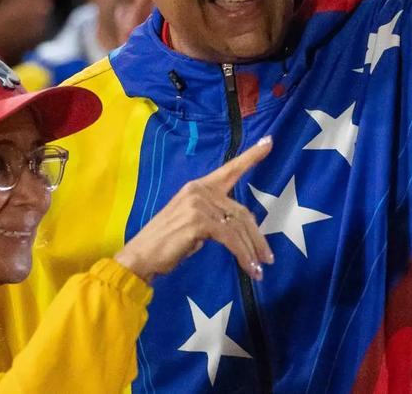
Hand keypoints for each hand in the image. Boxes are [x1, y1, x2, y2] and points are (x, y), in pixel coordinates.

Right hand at [114, 138, 274, 282]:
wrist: (141, 256)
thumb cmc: (166, 243)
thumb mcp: (194, 223)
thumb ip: (214, 217)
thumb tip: (238, 230)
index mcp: (199, 186)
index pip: (230, 169)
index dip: (252, 156)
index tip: (269, 141)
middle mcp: (200, 190)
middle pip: (241, 212)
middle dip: (257, 238)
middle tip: (268, 259)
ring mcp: (198, 204)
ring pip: (238, 228)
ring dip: (251, 251)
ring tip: (258, 270)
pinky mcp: (198, 221)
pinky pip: (230, 239)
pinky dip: (242, 255)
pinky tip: (248, 268)